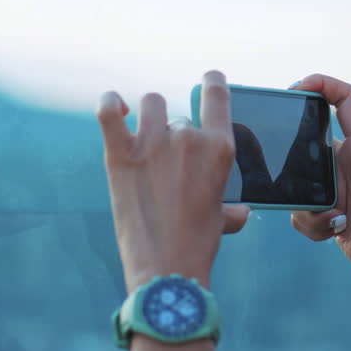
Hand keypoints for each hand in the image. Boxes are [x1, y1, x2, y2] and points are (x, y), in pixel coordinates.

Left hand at [97, 71, 251, 294]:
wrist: (166, 269)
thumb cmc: (197, 245)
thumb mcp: (222, 220)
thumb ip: (232, 208)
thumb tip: (240, 213)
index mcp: (219, 148)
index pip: (217, 93)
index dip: (211, 82)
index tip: (207, 81)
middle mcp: (188, 138)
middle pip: (179, 115)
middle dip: (174, 136)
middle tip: (169, 168)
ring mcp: (152, 144)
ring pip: (150, 105)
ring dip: (149, 119)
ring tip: (145, 143)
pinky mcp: (120, 155)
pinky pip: (109, 110)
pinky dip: (111, 103)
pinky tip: (116, 108)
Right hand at [289, 74, 350, 288]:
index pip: (343, 101)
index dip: (321, 84)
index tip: (297, 88)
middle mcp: (349, 162)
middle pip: (308, 144)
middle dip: (297, 162)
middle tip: (299, 181)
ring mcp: (337, 187)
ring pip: (300, 181)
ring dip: (307, 205)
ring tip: (334, 221)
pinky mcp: (327, 210)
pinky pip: (302, 209)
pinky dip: (310, 223)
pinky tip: (332, 232)